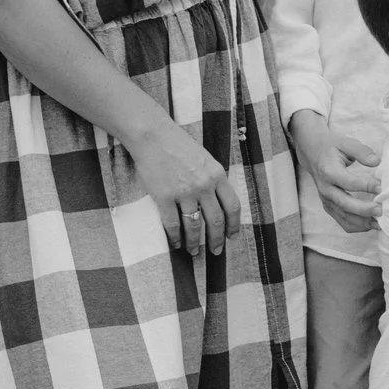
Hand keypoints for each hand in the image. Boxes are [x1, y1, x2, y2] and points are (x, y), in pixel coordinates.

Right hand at [136, 122, 242, 254]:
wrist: (154, 137)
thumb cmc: (180, 146)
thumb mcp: (206, 160)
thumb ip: (214, 179)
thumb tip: (219, 202)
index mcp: (218, 175)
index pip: (232, 206)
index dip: (234, 225)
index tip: (232, 237)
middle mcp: (204, 185)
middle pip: (215, 220)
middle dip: (216, 239)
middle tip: (216, 251)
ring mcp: (184, 192)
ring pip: (194, 226)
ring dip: (194, 242)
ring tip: (194, 252)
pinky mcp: (164, 197)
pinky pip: (172, 224)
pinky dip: (175, 238)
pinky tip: (176, 244)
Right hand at [289, 113, 380, 231]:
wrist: (312, 153)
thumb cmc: (332, 147)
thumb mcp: (346, 142)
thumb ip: (361, 151)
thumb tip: (376, 161)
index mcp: (329, 171)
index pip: (349, 182)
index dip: (366, 186)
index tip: (382, 188)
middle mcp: (325, 189)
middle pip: (345, 204)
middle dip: (364, 210)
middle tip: (382, 210)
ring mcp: (326, 200)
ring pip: (343, 217)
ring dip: (362, 222)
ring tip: (381, 223)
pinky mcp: (328, 206)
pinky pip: (341, 221)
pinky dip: (356, 226)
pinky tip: (371, 225)